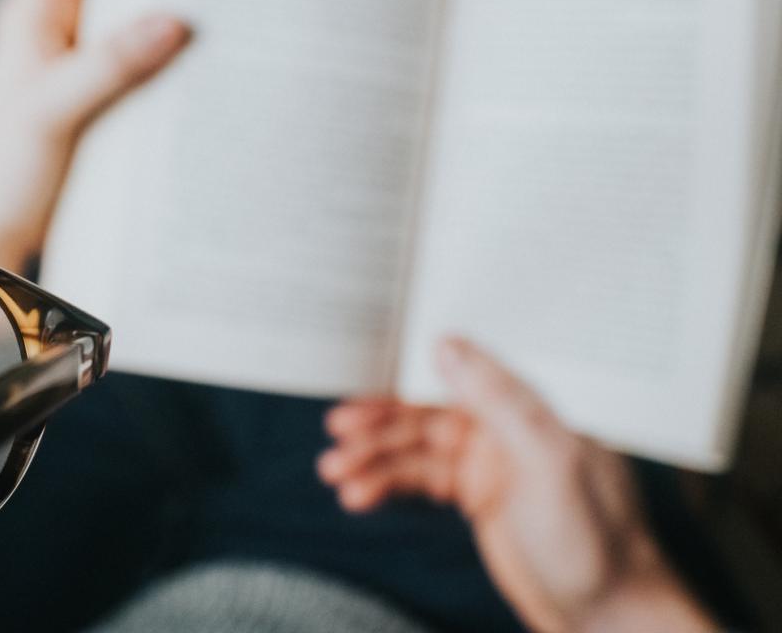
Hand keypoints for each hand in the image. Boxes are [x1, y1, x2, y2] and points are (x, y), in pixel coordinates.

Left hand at [0, 0, 189, 270]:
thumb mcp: (54, 111)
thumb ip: (110, 65)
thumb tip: (169, 24)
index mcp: (32, 18)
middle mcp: (53, 39)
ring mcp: (73, 76)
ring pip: (129, 32)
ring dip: (165, 29)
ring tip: (215, 25)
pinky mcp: (90, 113)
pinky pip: (135, 78)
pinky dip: (162, 73)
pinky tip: (196, 83)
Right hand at [317, 338, 716, 632]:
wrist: (612, 618)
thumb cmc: (596, 542)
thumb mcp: (547, 461)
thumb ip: (497, 399)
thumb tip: (446, 343)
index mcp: (527, 413)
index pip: (453, 385)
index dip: (402, 392)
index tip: (357, 398)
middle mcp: (505, 432)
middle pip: (426, 421)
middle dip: (377, 432)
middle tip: (335, 444)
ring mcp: (491, 468)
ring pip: (417, 454)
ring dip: (375, 463)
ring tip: (337, 478)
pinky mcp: (481, 501)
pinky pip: (423, 483)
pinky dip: (390, 487)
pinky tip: (361, 496)